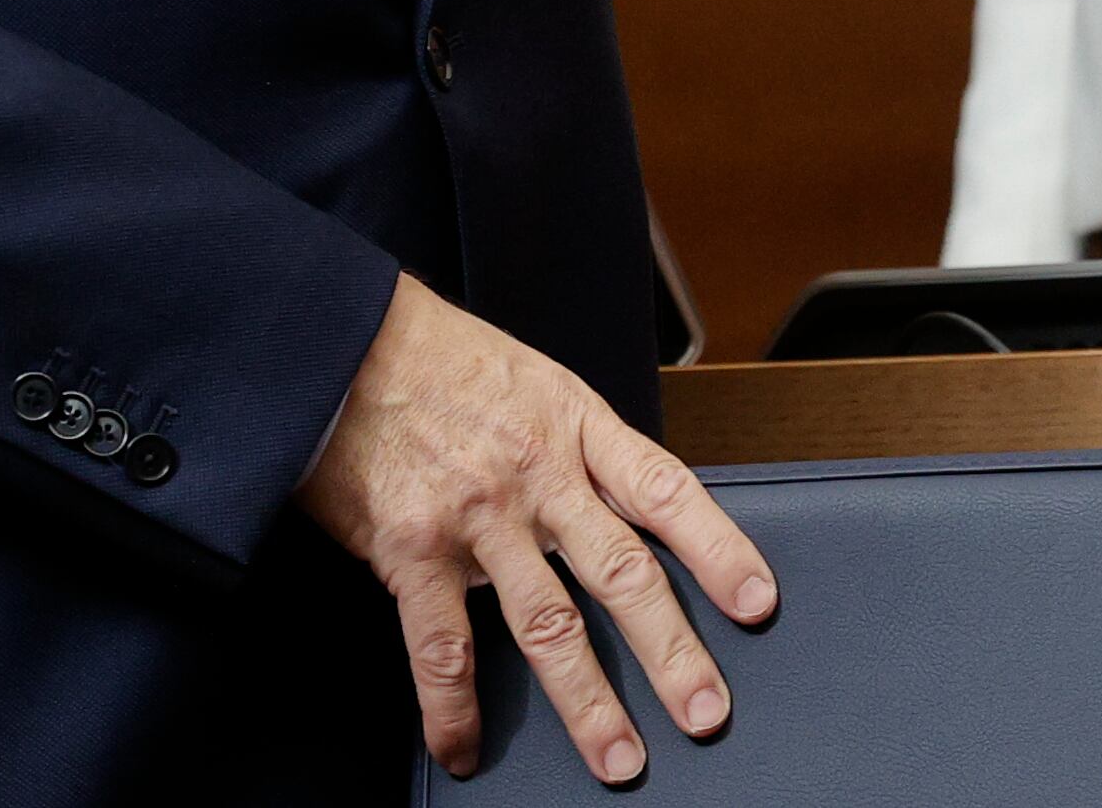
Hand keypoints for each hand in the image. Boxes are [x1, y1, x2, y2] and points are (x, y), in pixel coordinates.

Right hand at [299, 274, 776, 785]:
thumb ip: (579, 450)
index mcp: (574, 425)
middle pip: (621, 573)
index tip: (756, 601)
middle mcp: (536, 473)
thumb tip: (628, 515)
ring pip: (547, 624)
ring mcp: (476, 515)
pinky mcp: (412, 549)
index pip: (665, 491)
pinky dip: (454, 707)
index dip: (717, 549)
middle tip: (705, 710)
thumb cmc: (440, 360)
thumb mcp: (534, 382)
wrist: (344, 342)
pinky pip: (442, 645)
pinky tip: (465, 746)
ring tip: (619, 758)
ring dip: (587, 702)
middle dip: (670, 651)